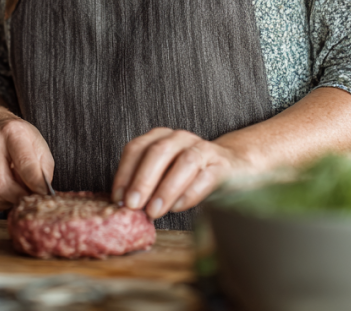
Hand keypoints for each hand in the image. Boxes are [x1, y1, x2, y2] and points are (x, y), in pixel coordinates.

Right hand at [0, 116, 53, 210]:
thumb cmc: (20, 141)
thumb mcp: (39, 146)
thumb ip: (42, 170)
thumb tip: (41, 195)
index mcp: (13, 131)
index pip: (25, 164)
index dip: (36, 185)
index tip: (43, 194)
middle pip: (0, 184)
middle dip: (18, 198)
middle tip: (28, 198)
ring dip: (7, 201)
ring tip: (16, 192)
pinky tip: (2, 189)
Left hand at [111, 128, 244, 219]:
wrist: (232, 171)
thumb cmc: (190, 177)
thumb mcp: (163, 178)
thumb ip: (146, 186)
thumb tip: (124, 206)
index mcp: (160, 137)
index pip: (136, 148)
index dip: (124, 173)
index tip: (118, 197)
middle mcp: (180, 138)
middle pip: (158, 152)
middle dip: (142, 180)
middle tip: (133, 205)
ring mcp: (202, 149)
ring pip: (184, 161)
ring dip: (166, 188)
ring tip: (154, 211)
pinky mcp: (222, 165)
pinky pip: (206, 176)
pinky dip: (190, 193)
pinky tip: (178, 208)